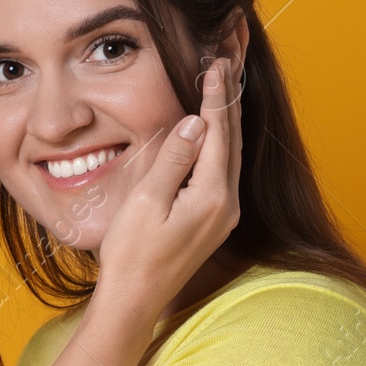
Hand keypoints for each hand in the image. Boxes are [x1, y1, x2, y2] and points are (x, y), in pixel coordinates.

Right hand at [92, 55, 242, 317]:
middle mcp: (227, 205)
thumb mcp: (148, 200)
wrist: (134, 300)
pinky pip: (223, 173)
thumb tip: (195, 122)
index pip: (218, 133)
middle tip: (223, 66)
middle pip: (233, 141)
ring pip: (231, 157)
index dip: (216, 97)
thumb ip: (174, 158)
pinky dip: (220, 146)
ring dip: (226, 123)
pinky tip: (212, 136)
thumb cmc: (133, 253)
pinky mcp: (213, 223)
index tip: (214, 64)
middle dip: (227, 102)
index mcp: (212, 195)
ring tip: (221, 91)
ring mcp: (223, 216)